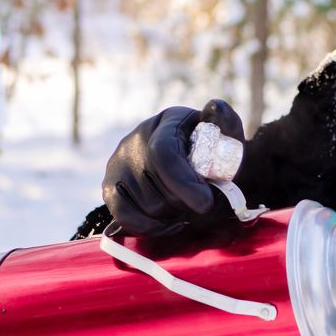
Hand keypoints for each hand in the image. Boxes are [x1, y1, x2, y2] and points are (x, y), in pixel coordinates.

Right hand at [102, 99, 244, 235]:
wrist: (196, 165)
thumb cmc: (215, 152)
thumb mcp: (225, 134)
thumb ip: (225, 122)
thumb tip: (214, 108)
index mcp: (168, 122)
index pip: (164, 153)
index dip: (183, 182)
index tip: (204, 203)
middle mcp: (137, 138)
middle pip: (155, 184)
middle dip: (183, 202)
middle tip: (201, 206)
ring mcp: (119, 162)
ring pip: (144, 204)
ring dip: (171, 215)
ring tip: (188, 210)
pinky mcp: (110, 186)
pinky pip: (123, 215)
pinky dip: (149, 227)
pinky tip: (169, 225)